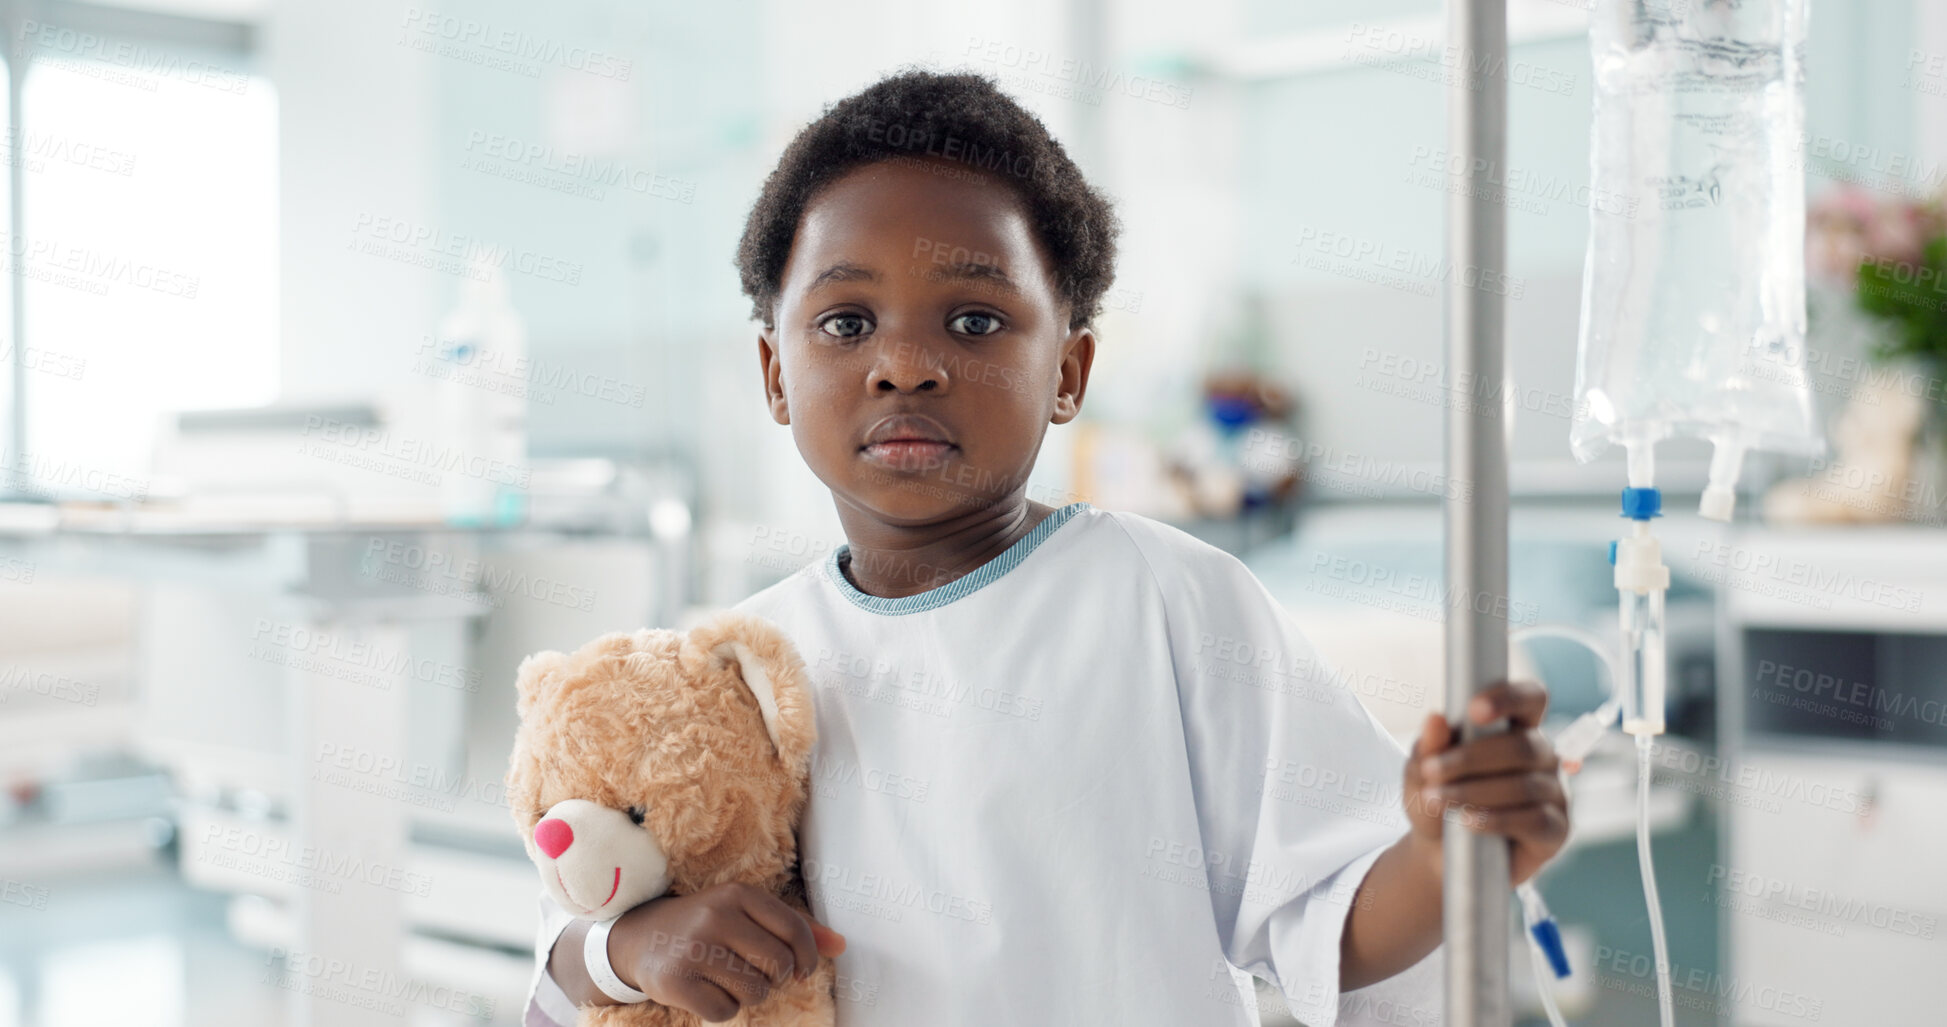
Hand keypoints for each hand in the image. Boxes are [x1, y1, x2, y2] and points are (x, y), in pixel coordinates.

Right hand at [609, 882, 845, 1022]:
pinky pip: (724, 1012)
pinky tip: (706, 989)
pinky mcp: (676, 982)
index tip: (802, 970)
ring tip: (727, 978)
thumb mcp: (746, 913)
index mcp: (738, 894)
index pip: (795, 930)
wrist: (640, 938)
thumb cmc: (707, 926)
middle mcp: (715, 916)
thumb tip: (841, 946)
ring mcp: (693, 949)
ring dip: (748, 995)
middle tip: (755, 972)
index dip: (808, 957)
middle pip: (778, 965)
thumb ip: (794, 928)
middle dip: (775, 979)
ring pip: (754, 992)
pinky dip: (721, 1009)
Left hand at [1402, 679, 1568, 885]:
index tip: (1473, 710)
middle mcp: (1541, 756)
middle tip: (1431, 771)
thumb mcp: (1421, 774)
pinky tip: (1467, 821)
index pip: (1530, 698)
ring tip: (1437, 799)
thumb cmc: (1436, 801)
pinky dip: (1496, 819)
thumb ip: (1429, 748)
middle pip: (1521, 746)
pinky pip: (1534, 820)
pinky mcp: (1555, 829)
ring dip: (1474, 791)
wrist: (1438, 853)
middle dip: (1471, 758)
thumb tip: (1435, 718)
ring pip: (1524, 785)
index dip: (1509, 698)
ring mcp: (1553, 792)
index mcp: (1516, 728)